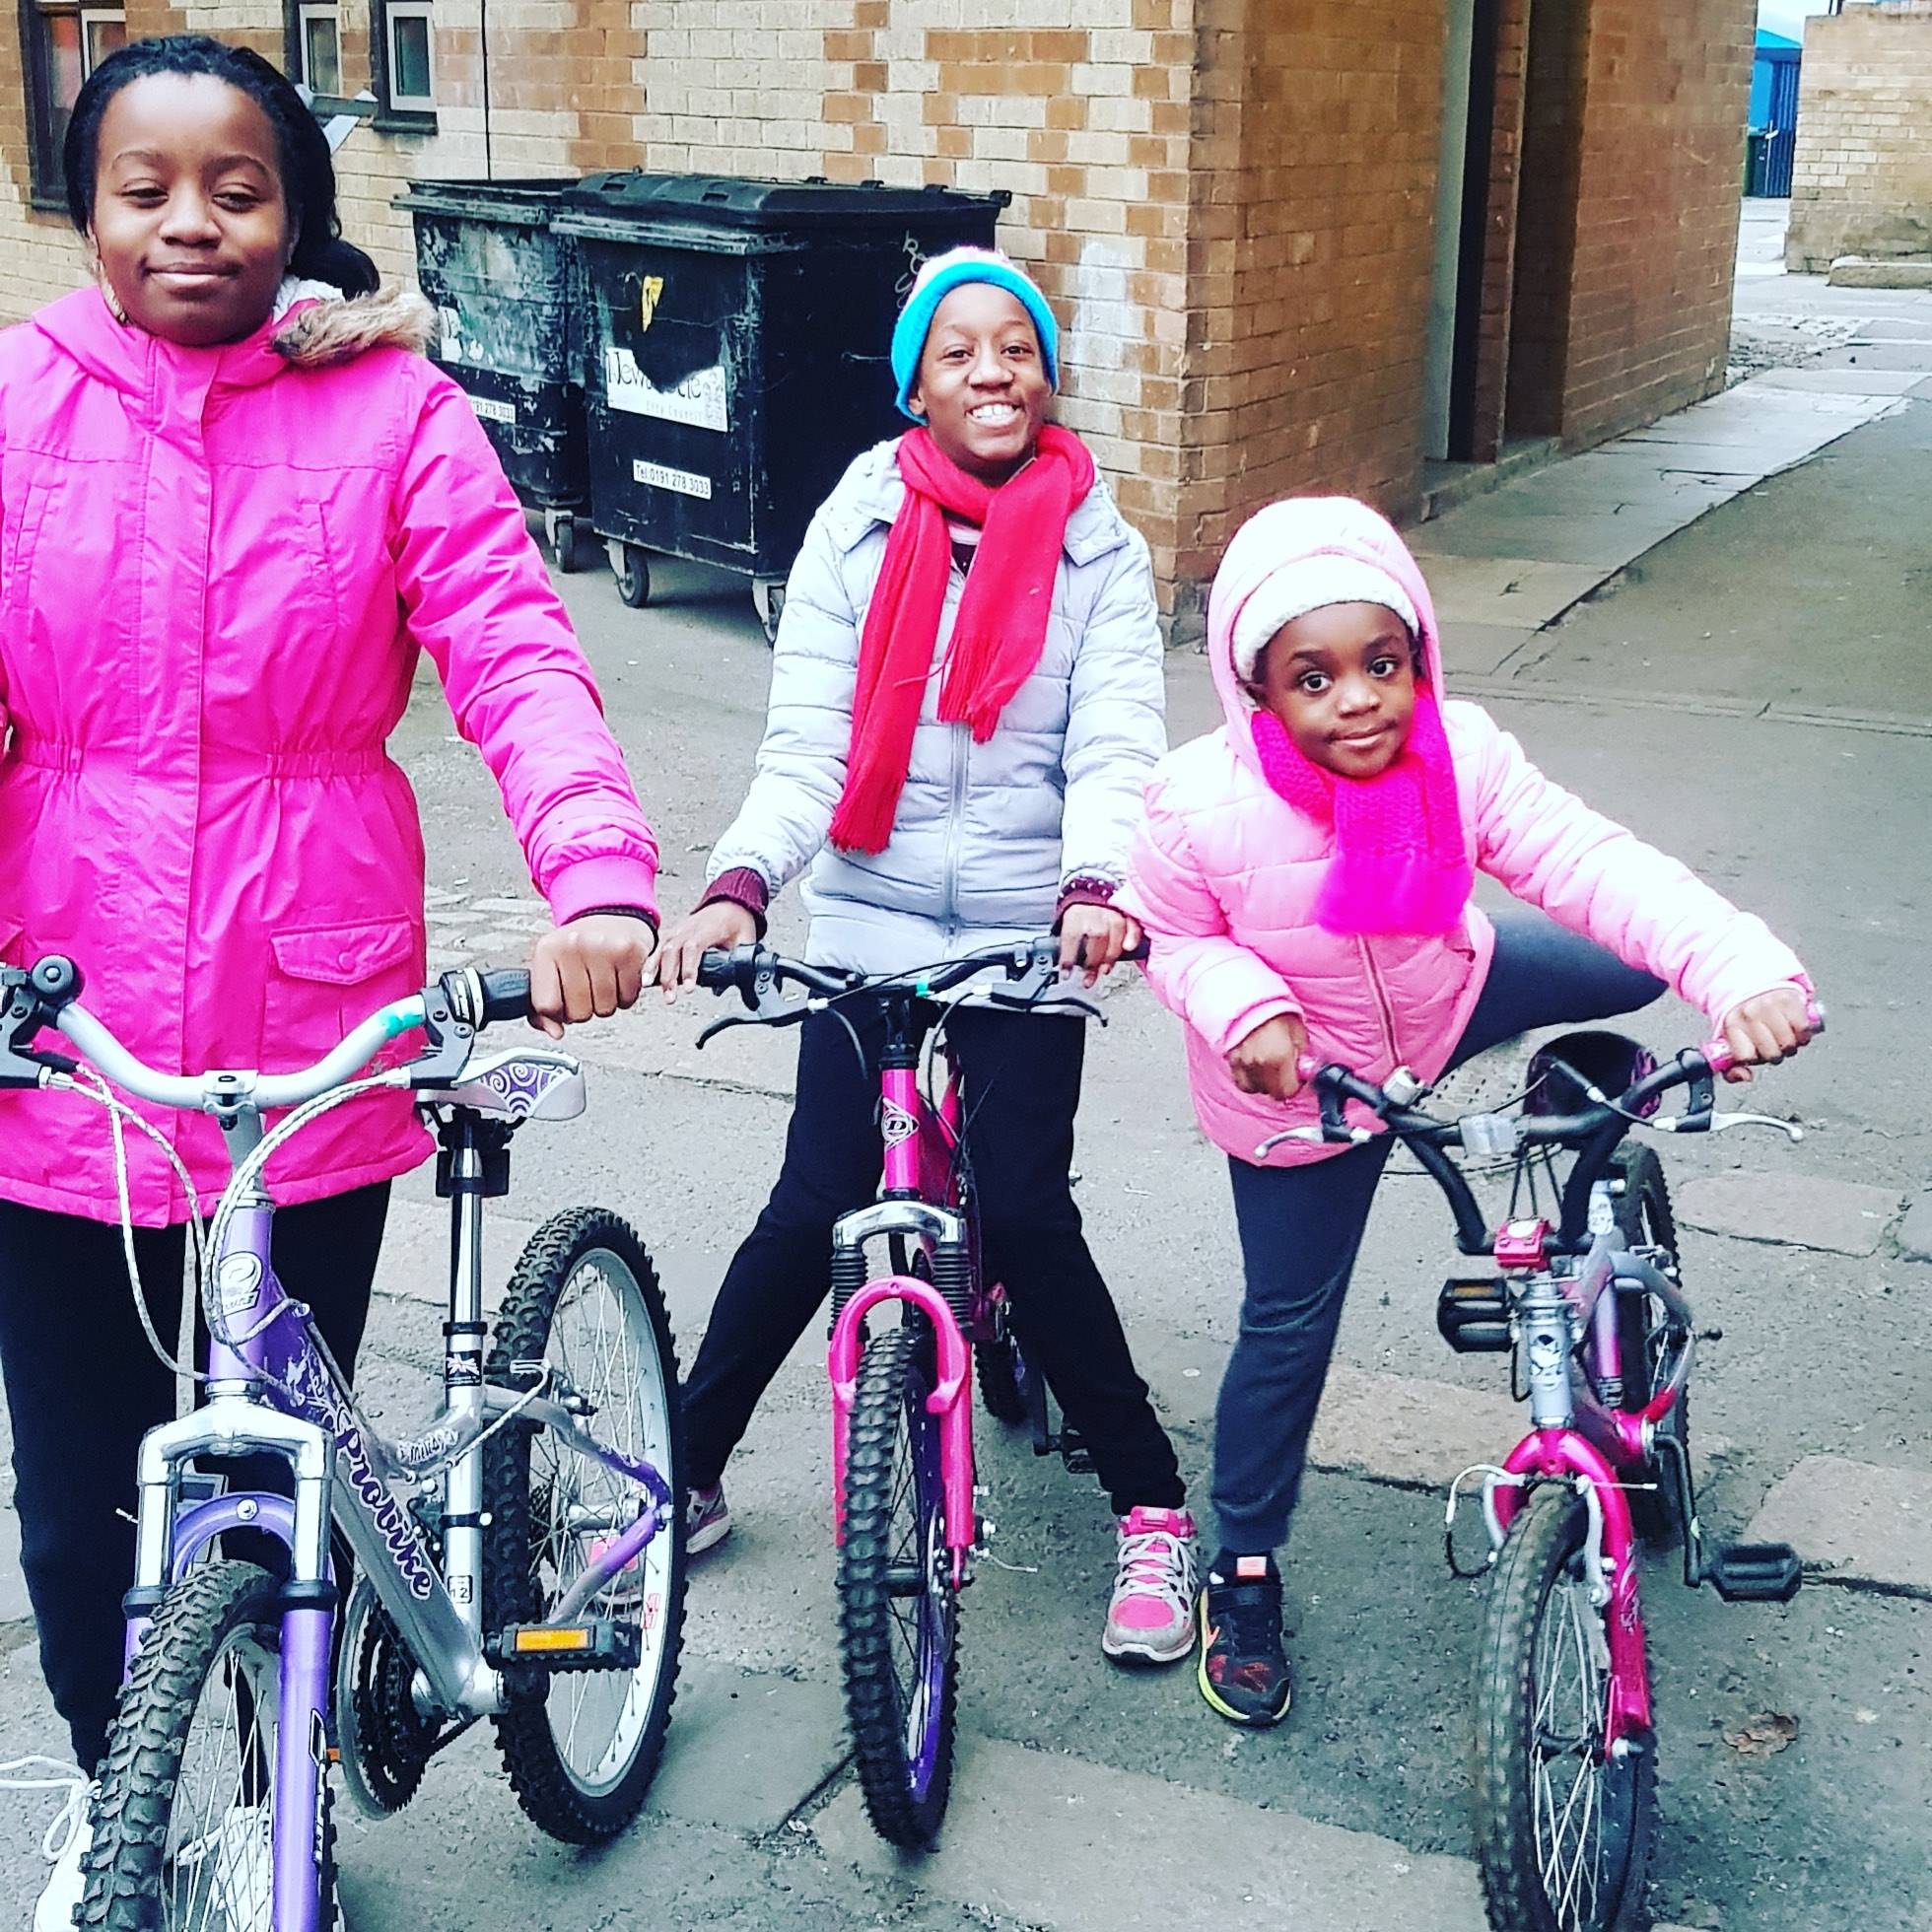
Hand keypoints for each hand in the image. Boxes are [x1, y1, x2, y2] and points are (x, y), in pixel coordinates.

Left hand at [529, 914, 653, 1039]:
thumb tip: (555, 1032)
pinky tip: (619, 979)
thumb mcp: (552, 967)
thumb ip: (543, 1005)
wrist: (611, 915)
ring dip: (606, 1003)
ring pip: (604, 1009)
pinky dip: (625, 996)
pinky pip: (628, 998)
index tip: (564, 1003)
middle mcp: (573, 945)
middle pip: (578, 1012)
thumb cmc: (580, 946)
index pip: (546, 1005)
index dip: (557, 1013)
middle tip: (588, 989)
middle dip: (585, 1009)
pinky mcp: (629, 952)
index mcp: (547, 950)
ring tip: (604, 982)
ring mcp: (602, 947)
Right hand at [648, 899, 757, 1001]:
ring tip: (647, 986)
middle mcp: (688, 927)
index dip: (689, 968)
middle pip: (672, 950)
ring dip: (653, 968)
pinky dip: (649, 960)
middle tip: (669, 997)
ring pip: (661, 947)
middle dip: (668, 975)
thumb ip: (742, 960)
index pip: (694, 947)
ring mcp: (678, 929)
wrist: (730, 904)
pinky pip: (657, 946)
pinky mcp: (671, 933)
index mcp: (708, 928)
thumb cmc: (737, 922)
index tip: (688, 988)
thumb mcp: (746, 939)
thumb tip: (733, 983)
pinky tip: (643, 975)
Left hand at [1058, 905, 1140, 987]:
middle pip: (1096, 935)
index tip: (1066, 975)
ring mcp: (1112, 912)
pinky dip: (1132, 937)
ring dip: (1110, 956)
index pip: (1071, 935)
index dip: (1068, 957)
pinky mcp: (1126, 915)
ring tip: (1104, 971)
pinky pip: (1133, 925)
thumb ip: (1066, 946)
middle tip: (1087, 980)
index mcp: (1074, 914)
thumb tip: (1064, 968)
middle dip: (1092, 962)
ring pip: (1115, 932)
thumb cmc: (1079, 919)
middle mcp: (1094, 912)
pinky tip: (1128, 949)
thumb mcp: (1066, 928)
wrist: (1092, 899)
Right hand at [1227, 1012, 1309, 1102]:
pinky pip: (1241, 1081)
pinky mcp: (1231, 1060)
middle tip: (1284, 1071)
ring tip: (1269, 1068)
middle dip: (1280, 1085)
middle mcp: (1259, 1065)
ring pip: (1254, 1089)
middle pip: (1272, 1093)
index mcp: (1279, 1058)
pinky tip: (1255, 1067)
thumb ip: (1304, 1056)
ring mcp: (1242, 1064)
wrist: (1249, 1000)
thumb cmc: (1275, 1011)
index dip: (1295, 1086)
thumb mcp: (1298, 1032)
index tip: (1298, 1078)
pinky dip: (1249, 1079)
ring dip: (1264, 1083)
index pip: (1288, 1091)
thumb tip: (1307, 1071)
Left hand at [1718, 986, 1816, 1084]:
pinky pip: (1803, 1029)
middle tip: (1773, 1045)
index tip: (1755, 1053)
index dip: (1754, 1059)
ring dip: (1790, 1045)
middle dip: (1775, 1054)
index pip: (1746, 1057)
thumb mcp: (1730, 1039)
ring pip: (1789, 1044)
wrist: (1753, 982)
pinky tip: (1795, 1029)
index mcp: (1732, 1024)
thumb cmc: (1744, 1016)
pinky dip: (1803, 1033)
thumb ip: (1731, 1067)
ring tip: (1784, 1038)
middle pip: (1772, 1054)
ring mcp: (1770, 1006)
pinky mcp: (1790, 1000)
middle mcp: (1750, 1014)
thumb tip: (1746, 1077)